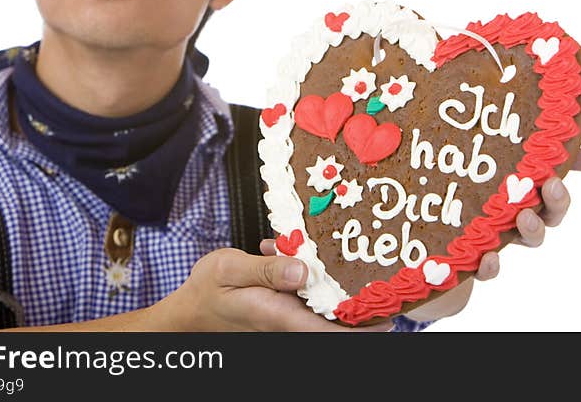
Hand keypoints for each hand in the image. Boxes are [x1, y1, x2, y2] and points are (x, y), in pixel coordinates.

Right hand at [163, 247, 392, 330]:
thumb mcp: (229, 269)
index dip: (362, 326)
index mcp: (278, 314)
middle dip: (362, 306)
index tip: (389, 316)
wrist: (189, 309)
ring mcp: (286, 314)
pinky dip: (315, 277)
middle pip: (335, 320)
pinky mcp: (281, 306)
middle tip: (392, 285)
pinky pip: (308, 294)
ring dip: (343, 290)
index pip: (330, 329)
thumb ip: (265, 268)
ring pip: (325, 306)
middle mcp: (287, 319)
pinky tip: (304, 251)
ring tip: (367, 268)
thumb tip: (302, 270)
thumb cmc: (207, 289)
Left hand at [475, 147, 580, 277]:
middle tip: (534, 204)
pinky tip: (488, 257)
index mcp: (529, 201)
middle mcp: (515, 222)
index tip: (552, 182)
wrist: (443, 191)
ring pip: (517, 244)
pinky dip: (490, 268)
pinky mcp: (471, 253)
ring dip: (526, 234)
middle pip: (539, 229)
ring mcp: (495, 237)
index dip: (558, 199)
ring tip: (521, 219)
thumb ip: (563, 156)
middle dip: (542, 217)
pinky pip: (485, 269)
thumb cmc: (492, 171)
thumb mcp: (526, 155)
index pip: (553, 206)